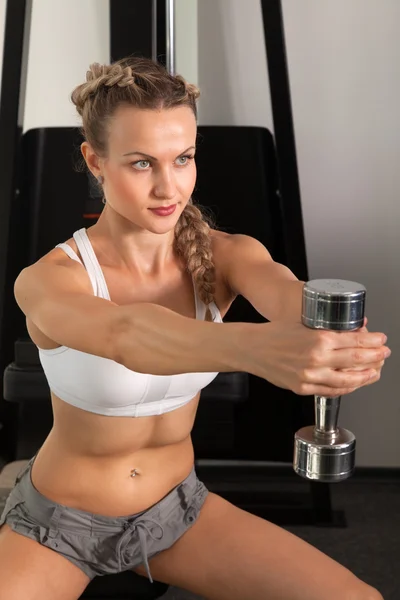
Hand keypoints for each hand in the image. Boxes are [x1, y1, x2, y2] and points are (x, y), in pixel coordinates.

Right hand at [252, 318, 389, 396]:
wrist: (252, 348)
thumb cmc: (275, 333)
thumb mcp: (304, 324)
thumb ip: (328, 330)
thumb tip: (353, 331)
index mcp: (318, 339)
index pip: (356, 341)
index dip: (373, 341)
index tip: (382, 340)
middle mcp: (316, 359)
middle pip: (356, 360)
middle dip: (375, 357)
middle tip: (384, 354)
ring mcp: (310, 376)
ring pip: (348, 379)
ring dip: (365, 376)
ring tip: (375, 371)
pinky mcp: (302, 387)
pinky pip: (331, 391)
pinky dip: (346, 387)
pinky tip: (354, 383)